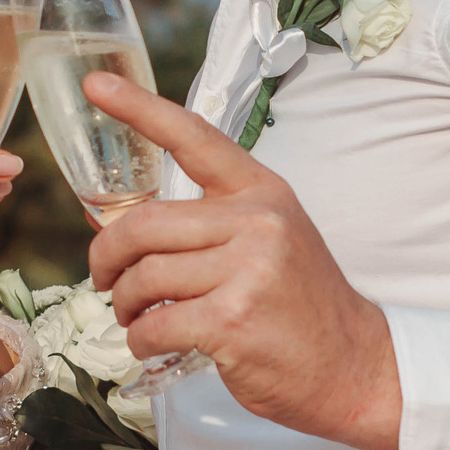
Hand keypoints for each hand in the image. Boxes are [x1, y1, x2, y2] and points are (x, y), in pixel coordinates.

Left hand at [84, 72, 402, 449]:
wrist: (353, 365)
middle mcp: (257, 221)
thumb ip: (200, 225)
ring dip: (125, 303)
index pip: (193, 137)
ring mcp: (248, 270)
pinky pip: (156, 323)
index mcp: (261, 191)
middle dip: (107, 256)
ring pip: (145, 276)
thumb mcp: (264, 242)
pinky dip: (140, 338)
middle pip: (145, 223)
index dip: (139, 108)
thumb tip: (108, 225)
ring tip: (133, 315)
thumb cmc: (298, 305)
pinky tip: (151, 343)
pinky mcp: (234, 320)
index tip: (96, 84)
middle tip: (103, 278)